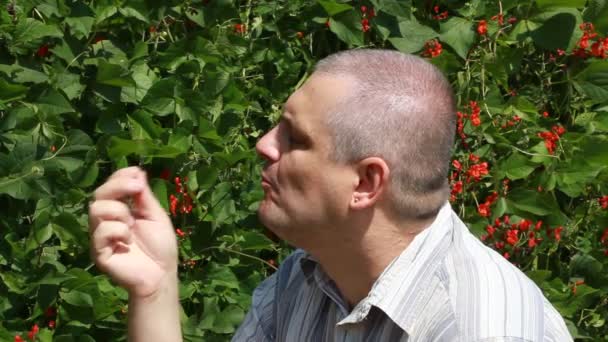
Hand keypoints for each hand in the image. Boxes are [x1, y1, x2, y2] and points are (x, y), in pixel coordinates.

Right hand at [89, 167, 177, 297]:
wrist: (162, 274)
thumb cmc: (161, 246)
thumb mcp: (155, 215)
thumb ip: (143, 196)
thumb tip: (137, 171)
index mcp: (120, 210)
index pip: (110, 186)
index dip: (120, 177)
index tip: (137, 174)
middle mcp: (106, 221)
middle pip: (99, 194)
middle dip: (118, 186)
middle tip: (136, 188)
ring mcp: (100, 236)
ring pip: (96, 209)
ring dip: (120, 212)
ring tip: (132, 225)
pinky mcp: (98, 251)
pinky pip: (101, 231)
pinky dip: (118, 231)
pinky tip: (128, 241)